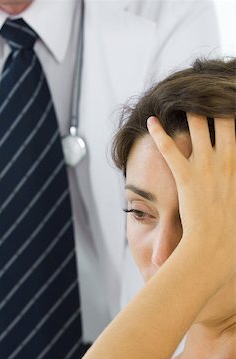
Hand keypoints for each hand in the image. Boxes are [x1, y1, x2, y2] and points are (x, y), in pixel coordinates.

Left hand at [147, 114, 235, 284]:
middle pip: (222, 118)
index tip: (228, 101)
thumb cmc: (233, 230)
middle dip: (214, 101)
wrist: (216, 247)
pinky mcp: (185, 176)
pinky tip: (151, 121)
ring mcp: (205, 166)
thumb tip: (233, 174)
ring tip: (180, 98)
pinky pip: (168, 148)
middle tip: (205, 91)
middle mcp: (228, 158)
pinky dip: (158, 133)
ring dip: (188, 109)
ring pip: (196, 125)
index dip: (233, 111)